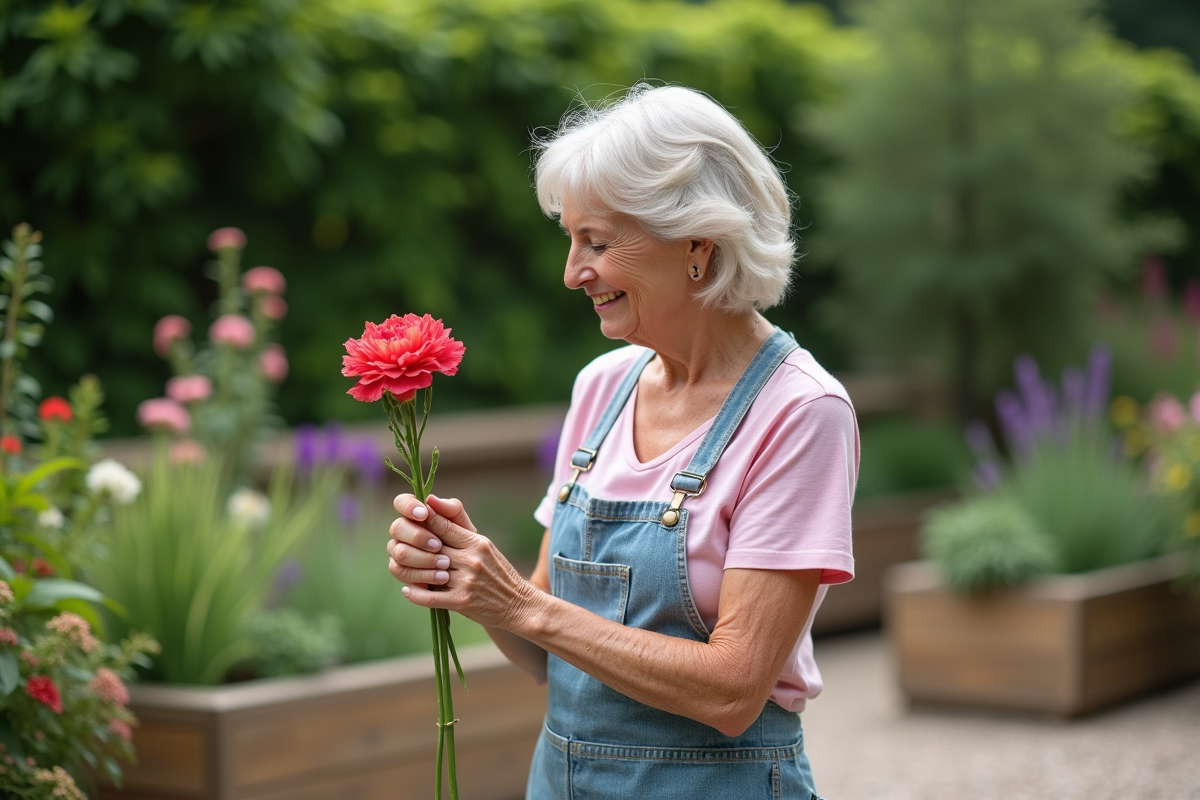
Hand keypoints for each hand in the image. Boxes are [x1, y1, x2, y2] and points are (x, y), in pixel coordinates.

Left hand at [387, 493, 537, 630]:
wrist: (518, 604)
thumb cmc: (496, 571)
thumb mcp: (483, 544)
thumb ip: (458, 525)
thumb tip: (431, 501)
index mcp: (476, 542)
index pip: (441, 525)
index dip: (421, 522)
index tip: (409, 522)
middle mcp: (471, 559)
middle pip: (430, 547)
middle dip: (412, 546)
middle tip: (399, 545)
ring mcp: (466, 581)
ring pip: (426, 572)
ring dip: (411, 571)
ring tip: (401, 568)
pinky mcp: (462, 602)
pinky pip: (429, 597)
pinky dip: (415, 593)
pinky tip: (408, 590)